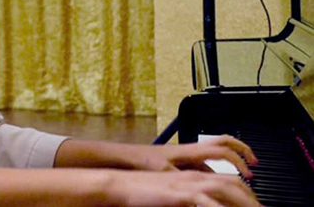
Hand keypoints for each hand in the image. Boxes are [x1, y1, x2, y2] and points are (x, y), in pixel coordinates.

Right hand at [106, 169, 260, 206]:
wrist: (120, 183)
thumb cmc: (140, 188)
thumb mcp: (169, 190)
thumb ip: (187, 195)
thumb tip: (201, 201)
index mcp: (193, 173)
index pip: (229, 179)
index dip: (247, 190)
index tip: (255, 203)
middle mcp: (194, 175)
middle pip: (234, 182)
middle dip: (252, 197)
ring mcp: (188, 182)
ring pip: (227, 188)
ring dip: (244, 201)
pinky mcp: (181, 193)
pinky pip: (209, 201)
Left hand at [131, 135, 258, 178]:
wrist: (126, 157)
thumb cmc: (142, 160)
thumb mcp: (165, 171)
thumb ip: (184, 178)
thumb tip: (202, 185)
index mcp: (191, 150)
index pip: (223, 150)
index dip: (239, 160)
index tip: (249, 173)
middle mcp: (191, 149)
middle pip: (224, 141)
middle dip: (242, 149)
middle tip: (254, 161)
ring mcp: (187, 154)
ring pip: (215, 152)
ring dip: (229, 160)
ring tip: (239, 175)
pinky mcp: (181, 161)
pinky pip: (204, 163)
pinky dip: (214, 170)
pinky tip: (214, 184)